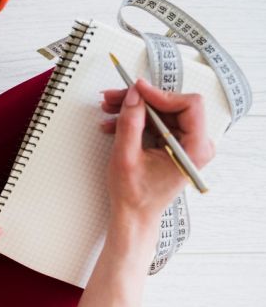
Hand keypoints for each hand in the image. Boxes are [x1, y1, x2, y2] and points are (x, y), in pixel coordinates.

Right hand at [100, 79, 214, 249]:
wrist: (134, 216)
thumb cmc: (135, 196)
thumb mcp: (126, 156)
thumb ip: (130, 122)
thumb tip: (134, 95)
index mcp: (195, 149)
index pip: (189, 105)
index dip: (160, 94)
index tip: (137, 90)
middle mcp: (196, 145)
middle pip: (173, 106)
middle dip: (141, 100)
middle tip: (115, 97)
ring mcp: (186, 145)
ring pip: (162, 112)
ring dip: (135, 109)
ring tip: (109, 109)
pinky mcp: (174, 146)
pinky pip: (158, 123)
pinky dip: (137, 120)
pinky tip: (115, 123)